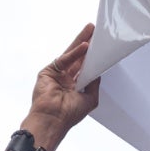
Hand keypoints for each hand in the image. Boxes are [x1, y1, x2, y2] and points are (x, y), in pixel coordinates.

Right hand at [25, 22, 97, 144]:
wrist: (53, 120)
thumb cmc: (69, 114)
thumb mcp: (90, 98)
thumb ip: (95, 83)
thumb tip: (99, 69)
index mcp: (75, 86)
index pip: (85, 66)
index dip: (92, 56)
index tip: (101, 46)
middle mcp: (66, 79)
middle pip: (78, 57)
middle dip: (87, 43)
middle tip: (94, 31)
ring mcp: (57, 74)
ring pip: (70, 54)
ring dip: (81, 42)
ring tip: (90, 31)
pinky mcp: (48, 71)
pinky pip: (64, 59)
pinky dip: (74, 53)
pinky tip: (84, 46)